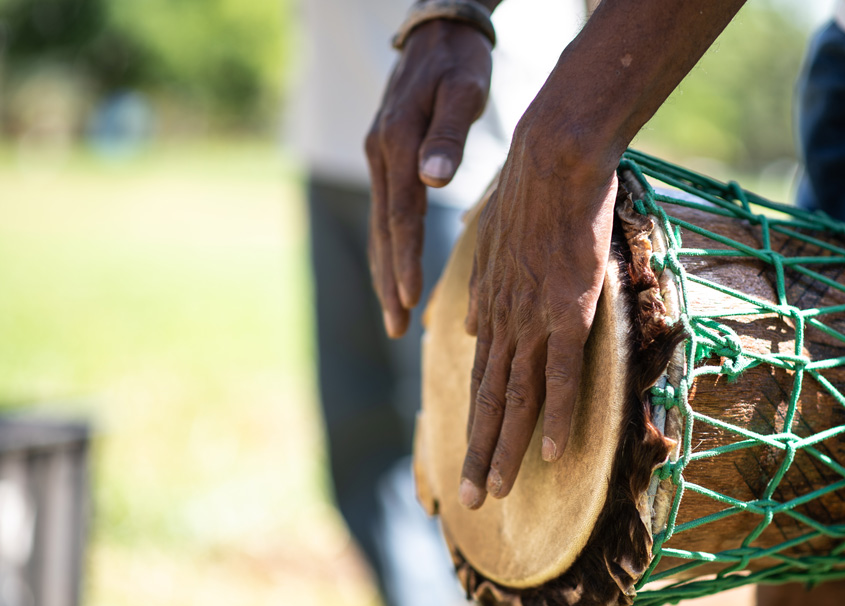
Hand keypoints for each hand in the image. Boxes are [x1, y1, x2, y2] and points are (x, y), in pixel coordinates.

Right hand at [364, 20, 492, 337]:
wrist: (437, 32)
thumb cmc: (458, 62)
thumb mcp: (461, 91)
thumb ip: (447, 135)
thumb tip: (432, 179)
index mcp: (398, 144)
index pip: (401, 215)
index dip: (405, 259)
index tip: (410, 298)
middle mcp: (380, 154)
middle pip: (384, 231)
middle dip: (389, 283)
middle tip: (396, 329)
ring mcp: (378, 156)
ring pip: (380, 226)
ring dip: (385, 273)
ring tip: (393, 317)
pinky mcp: (384, 156)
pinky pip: (386, 212)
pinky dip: (389, 248)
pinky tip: (395, 272)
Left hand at [458, 127, 617, 508]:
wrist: (550, 161)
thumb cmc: (529, 195)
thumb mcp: (491, 246)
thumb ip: (481, 292)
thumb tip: (468, 326)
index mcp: (488, 308)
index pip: (480, 375)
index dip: (475, 417)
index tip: (469, 451)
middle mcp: (502, 322)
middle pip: (488, 398)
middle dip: (477, 450)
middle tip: (469, 498)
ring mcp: (532, 320)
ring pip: (516, 398)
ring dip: (506, 449)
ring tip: (496, 491)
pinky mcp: (567, 313)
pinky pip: (560, 376)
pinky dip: (558, 418)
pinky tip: (552, 454)